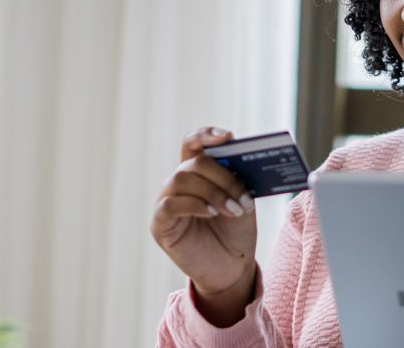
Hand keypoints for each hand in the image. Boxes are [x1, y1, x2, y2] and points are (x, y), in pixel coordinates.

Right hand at [150, 127, 258, 323]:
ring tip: (234, 210)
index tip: (228, 137)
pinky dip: (194, 205)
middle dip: (222, 176)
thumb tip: (237, 162)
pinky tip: (211, 213)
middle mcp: (179, 183)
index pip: (193, 143)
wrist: (231, 269)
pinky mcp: (160, 224)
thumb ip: (237, 180)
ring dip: (212, 192)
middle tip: (243, 196)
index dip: (206, 135)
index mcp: (198, 173)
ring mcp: (166, 202)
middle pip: (193, 162)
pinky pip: (171, 204)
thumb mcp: (243, 201)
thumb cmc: (235, 233)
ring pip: (182, 180)